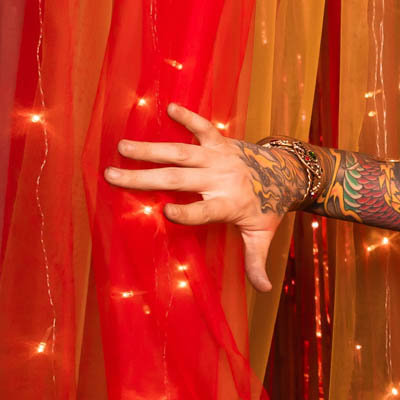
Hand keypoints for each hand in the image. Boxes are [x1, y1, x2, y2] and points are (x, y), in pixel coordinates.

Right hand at [103, 104, 303, 292]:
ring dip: (151, 149)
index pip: (206, 211)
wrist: (286, 173)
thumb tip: (264, 291)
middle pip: (180, 179)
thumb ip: (256, 261)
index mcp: (229, 204)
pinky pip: (203, 127)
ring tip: (122, 147)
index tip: (166, 211)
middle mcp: (221, 179)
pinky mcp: (220, 142)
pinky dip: (188, 117)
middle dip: (145, 177)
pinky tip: (168, 108)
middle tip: (113, 176)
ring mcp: (219, 158)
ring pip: (181, 151)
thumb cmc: (268, 206)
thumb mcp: (263, 235)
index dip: (188, 213)